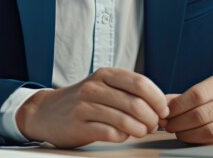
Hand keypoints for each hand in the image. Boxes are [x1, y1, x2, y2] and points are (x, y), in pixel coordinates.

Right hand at [16, 68, 168, 147]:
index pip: (140, 83)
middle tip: (152, 125)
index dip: (158, 99)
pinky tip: (120, 134)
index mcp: (105, 74)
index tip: (162, 111)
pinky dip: (122, 137)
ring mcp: (85, 105)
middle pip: (137, 104)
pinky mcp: (80, 125)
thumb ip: (131, 92)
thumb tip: (166, 103)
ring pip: (126, 121)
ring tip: (139, 131)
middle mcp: (94, 87)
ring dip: (140, 130)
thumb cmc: (82, 101)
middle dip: (152, 119)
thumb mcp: (104, 87)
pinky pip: (112, 134)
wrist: (46, 112)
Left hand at [162, 72, 212, 143]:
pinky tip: (191, 137)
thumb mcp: (206, 89)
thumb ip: (183, 97)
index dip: (177, 106)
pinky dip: (200, 142)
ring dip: (187, 134)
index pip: (196, 95)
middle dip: (178, 122)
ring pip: (209, 131)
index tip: (165, 112)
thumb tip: (162, 105)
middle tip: (167, 125)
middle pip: (201, 114)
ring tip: (177, 132)